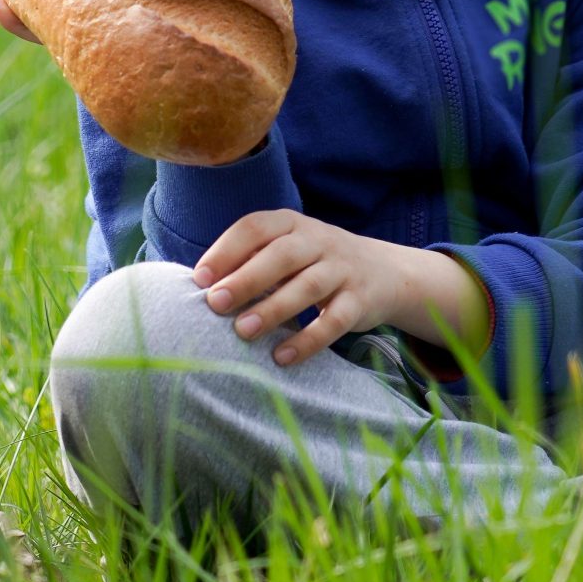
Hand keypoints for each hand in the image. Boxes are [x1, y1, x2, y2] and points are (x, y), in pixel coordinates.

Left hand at [193, 211, 487, 367]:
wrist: (383, 272)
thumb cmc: (313, 263)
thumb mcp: (286, 250)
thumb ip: (250, 260)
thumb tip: (199, 288)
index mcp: (291, 223)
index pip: (255, 227)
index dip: (226, 250)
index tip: (198, 279)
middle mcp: (318, 240)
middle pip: (281, 255)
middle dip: (246, 279)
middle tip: (214, 304)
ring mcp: (342, 269)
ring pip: (308, 286)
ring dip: (273, 309)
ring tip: (243, 332)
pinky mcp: (360, 301)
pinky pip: (334, 321)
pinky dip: (308, 340)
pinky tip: (282, 357)